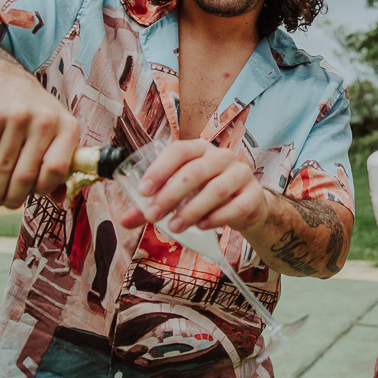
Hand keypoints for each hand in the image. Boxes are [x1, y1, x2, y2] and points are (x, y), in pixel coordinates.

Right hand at [0, 70, 79, 208]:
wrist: (7, 82)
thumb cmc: (37, 116)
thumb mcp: (57, 133)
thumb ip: (60, 165)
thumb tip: (59, 201)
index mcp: (67, 127)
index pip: (58, 168)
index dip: (45, 188)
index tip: (35, 194)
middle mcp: (43, 121)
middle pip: (26, 174)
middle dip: (14, 197)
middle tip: (7, 205)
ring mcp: (15, 118)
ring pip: (1, 169)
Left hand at [118, 139, 268, 232]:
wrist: (245, 205)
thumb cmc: (205, 195)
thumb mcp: (179, 196)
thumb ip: (152, 205)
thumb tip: (124, 220)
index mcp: (200, 149)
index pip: (179, 150)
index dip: (160, 169)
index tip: (143, 191)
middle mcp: (222, 156)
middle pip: (194, 172)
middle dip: (171, 195)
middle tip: (153, 216)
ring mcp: (241, 174)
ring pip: (215, 190)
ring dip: (192, 211)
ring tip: (175, 227)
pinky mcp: (253, 195)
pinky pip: (235, 206)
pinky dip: (216, 218)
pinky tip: (202, 227)